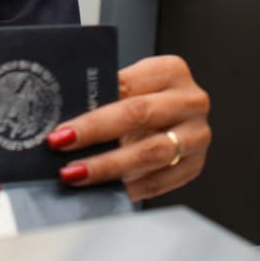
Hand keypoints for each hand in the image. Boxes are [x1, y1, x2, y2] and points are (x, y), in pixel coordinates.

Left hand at [42, 55, 209, 200]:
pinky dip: (131, 187)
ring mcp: (197, 134)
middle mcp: (190, 101)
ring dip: (109, 166)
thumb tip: (62, 121)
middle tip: (63, 146)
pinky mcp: (195, 164)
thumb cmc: (146, 99)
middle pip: (140, 115)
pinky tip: (106, 190)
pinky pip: (161, 181)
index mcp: (171, 71)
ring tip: (77, 173)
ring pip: (151, 153)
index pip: (127, 87)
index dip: (93, 110)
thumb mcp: (130, 87)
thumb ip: (105, 97)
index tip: (62, 129)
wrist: (175, 117)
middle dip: (96, 133)